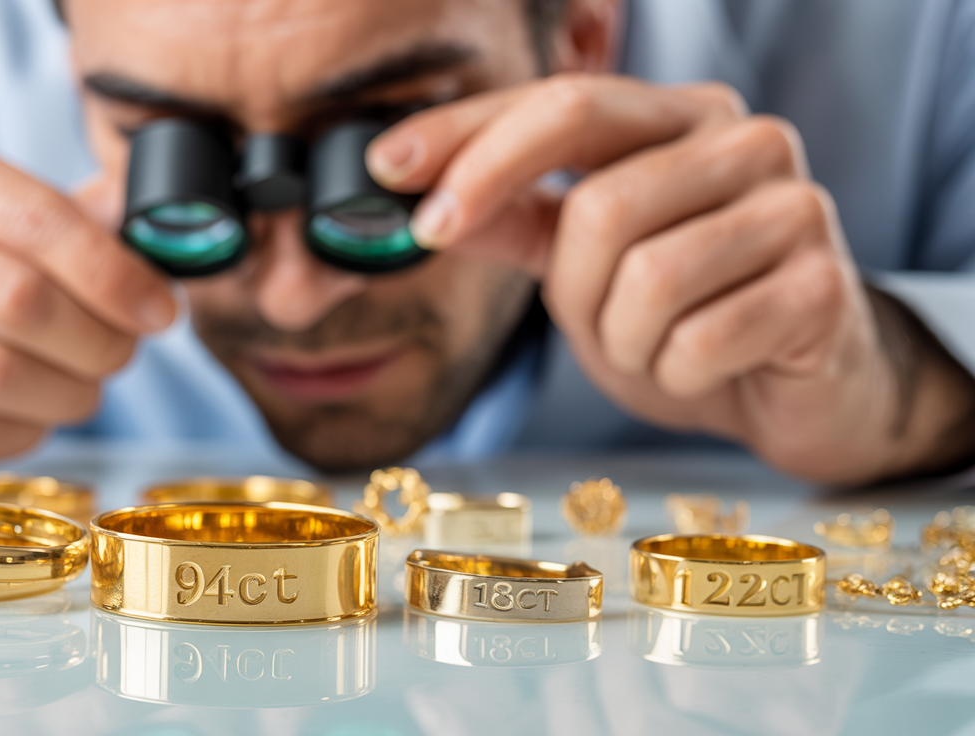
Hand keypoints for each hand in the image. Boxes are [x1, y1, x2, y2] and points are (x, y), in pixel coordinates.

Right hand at [0, 142, 174, 468]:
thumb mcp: (15, 224)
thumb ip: (91, 222)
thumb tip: (173, 231)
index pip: (37, 219)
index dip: (114, 274)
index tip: (160, 311)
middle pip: (19, 300)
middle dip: (96, 340)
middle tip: (121, 355)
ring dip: (64, 393)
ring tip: (82, 389)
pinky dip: (20, 431)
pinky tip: (30, 416)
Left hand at [369, 74, 974, 483]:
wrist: (797, 390)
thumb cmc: (684, 315)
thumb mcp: (579, 265)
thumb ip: (508, 218)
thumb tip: (408, 184)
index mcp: (677, 119)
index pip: (562, 104)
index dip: (470, 139)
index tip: (388, 171)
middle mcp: (742, 140)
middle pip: (599, 204)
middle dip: (571, 288)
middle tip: (587, 319)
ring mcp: (796, 206)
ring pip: (648, 276)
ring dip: (624, 339)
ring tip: (656, 344)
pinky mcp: (824, 285)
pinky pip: (700, 340)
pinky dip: (675, 373)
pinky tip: (704, 366)